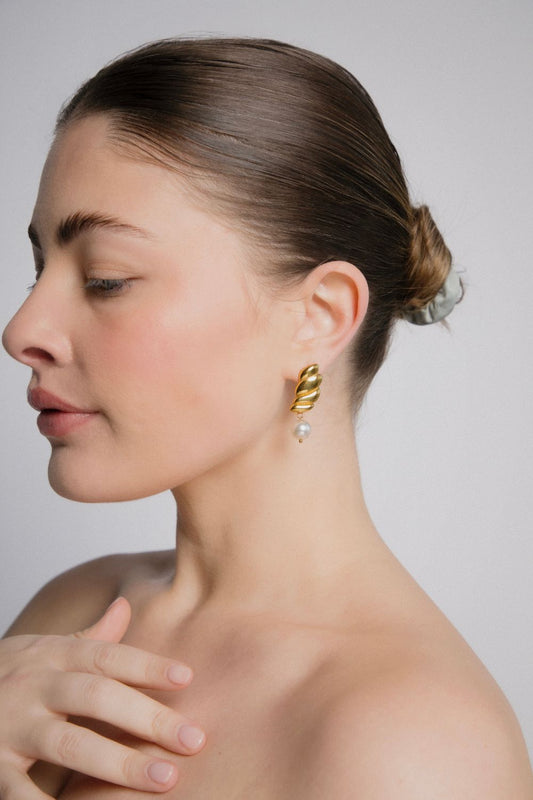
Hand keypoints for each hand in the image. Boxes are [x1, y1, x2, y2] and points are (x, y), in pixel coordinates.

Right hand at [0, 597, 204, 796]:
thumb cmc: (7, 675)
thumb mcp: (42, 649)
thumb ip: (88, 637)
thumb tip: (126, 606)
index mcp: (52, 655)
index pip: (107, 656)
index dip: (147, 666)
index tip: (187, 678)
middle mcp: (34, 686)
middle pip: (96, 696)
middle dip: (147, 719)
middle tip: (194, 740)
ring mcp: (11, 725)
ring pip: (68, 742)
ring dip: (118, 763)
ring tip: (164, 780)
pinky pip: (21, 791)